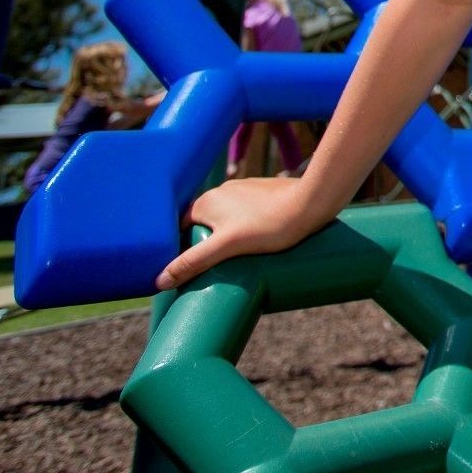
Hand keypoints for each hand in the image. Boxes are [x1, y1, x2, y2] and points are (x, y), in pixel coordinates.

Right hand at [154, 175, 322, 290]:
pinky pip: (245, 215)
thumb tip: (159, 281)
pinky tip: (254, 244)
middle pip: (204, 226)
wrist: (312, 203)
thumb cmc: (270, 226)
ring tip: (235, 261)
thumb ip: (193, 262)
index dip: (181, 251)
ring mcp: (243, 191)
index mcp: (205, 202)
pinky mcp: (263, 193)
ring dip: (226, 239)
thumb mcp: (226, 247)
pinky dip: (244, 230)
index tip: (187, 272)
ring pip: (226, 221)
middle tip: (212, 271)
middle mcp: (221, 192)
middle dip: (205, 247)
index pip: (181, 230)